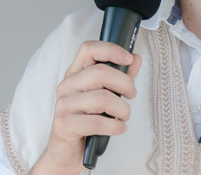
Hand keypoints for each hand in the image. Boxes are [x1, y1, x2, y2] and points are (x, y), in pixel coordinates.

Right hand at [29, 41, 141, 174]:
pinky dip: (115, 126)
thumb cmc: (87, 119)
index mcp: (75, 73)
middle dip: (125, 83)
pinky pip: (97, 122)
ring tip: (124, 116)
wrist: (66, 151)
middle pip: (101, 73)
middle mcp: (67, 86)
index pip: (89, 49)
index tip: (129, 59)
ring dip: (122, 109)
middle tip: (131, 94)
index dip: (111, 49)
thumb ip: (120, 76)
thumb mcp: (105, 95)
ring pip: (103, 98)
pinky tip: (119, 128)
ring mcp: (63, 105)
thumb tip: (136, 58)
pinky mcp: (64, 125)